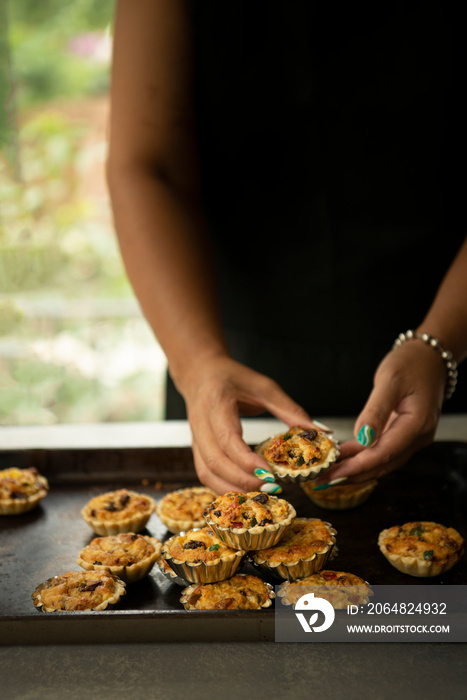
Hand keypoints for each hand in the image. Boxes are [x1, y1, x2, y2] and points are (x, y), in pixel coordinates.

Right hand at [179, 355, 316, 493]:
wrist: (201, 374)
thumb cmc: (232, 378)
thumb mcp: (264, 387)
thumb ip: (290, 410)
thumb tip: (320, 432)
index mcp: (217, 402)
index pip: (227, 438)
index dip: (247, 461)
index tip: (270, 474)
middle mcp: (201, 423)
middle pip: (216, 462)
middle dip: (243, 480)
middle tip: (272, 488)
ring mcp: (195, 438)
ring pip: (207, 473)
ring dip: (232, 489)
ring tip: (260, 495)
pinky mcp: (196, 449)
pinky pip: (206, 475)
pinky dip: (224, 488)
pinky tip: (244, 492)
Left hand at [323, 339, 446, 482]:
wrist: (430, 357)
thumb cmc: (412, 363)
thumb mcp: (390, 380)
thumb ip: (376, 410)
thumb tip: (361, 437)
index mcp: (417, 424)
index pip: (385, 453)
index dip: (358, 466)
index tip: (334, 473)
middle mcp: (418, 436)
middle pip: (383, 463)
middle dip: (353, 473)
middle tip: (323, 478)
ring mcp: (413, 438)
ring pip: (383, 461)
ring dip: (356, 468)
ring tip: (328, 471)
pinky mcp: (405, 434)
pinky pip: (383, 451)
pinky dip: (363, 456)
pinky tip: (343, 458)